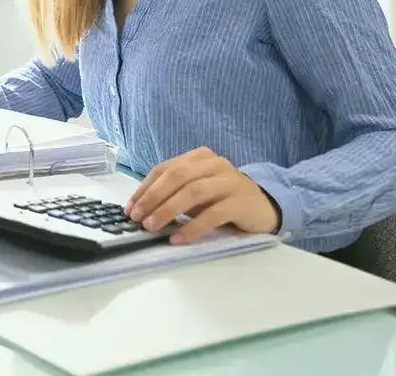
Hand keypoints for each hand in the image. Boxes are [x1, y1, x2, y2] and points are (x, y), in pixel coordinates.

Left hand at [125, 147, 280, 244]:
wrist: (265, 207)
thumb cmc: (224, 200)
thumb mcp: (197, 192)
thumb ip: (175, 193)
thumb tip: (142, 209)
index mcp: (200, 157)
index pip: (166, 168)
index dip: (145, 187)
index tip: (130, 207)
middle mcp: (214, 164)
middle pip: (177, 176)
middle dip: (153, 197)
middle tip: (138, 218)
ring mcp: (230, 181)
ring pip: (193, 192)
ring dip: (168, 210)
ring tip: (152, 227)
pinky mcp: (241, 202)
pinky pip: (212, 214)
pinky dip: (192, 227)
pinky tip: (178, 238)